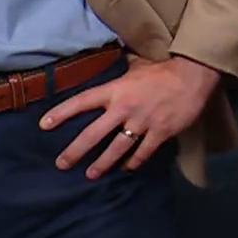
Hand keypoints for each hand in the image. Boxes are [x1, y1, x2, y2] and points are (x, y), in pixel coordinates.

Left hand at [40, 55, 218, 178]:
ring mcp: (142, 123)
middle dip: (75, 151)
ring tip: (91, 174)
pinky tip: (127, 167)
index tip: (44, 125)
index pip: (82, 102)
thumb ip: (121, 73)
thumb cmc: (164, 69)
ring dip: (102, 163)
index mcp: (116, 89)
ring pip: (116, 148)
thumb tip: (110, 64)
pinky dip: (133, 162)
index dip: (62, 113)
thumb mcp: (137, 66)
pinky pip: (143, 152)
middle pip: (93, 134)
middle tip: (62, 164)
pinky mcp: (160, 133)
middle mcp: (124, 108)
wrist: (194, 75)